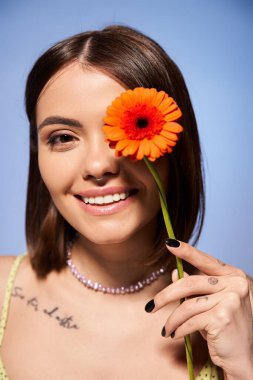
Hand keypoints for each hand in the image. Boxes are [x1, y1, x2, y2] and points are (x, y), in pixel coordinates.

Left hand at [145, 240, 252, 378]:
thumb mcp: (212, 304)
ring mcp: (231, 300)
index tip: (169, 243)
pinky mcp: (223, 317)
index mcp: (234, 276)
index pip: (206, 260)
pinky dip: (179, 329)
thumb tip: (174, 272)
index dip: (186, 251)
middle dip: (165, 296)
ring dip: (172, 319)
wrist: (244, 357)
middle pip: (190, 283)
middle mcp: (235, 284)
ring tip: (166, 329)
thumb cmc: (227, 328)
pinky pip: (191, 320)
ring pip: (187, 304)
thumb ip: (196, 288)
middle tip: (150, 307)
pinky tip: (175, 335)